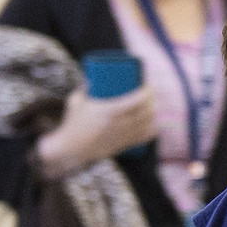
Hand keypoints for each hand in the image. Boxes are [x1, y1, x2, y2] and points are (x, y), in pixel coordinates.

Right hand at [35, 84, 155, 176]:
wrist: (73, 149)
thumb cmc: (73, 123)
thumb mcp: (76, 100)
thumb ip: (85, 88)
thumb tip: (93, 77)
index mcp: (110, 111)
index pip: (137, 100)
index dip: (147, 91)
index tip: (148, 84)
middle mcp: (121, 124)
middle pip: (146, 111)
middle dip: (152, 100)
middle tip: (150, 93)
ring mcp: (124, 136)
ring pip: (148, 124)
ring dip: (153, 113)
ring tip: (152, 105)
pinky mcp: (125, 145)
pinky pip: (144, 137)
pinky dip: (151, 129)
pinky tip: (153, 123)